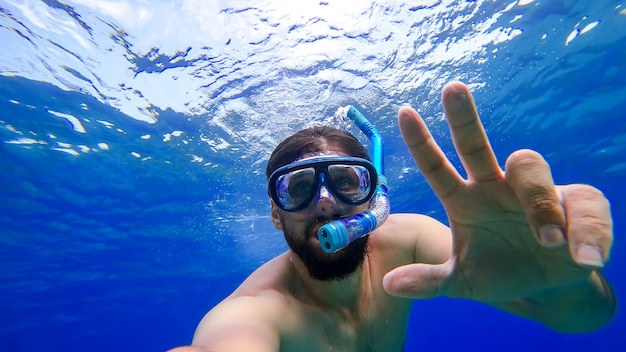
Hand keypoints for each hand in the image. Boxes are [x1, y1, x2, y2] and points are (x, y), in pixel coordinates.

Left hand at [383, 81, 612, 302]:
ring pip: (530, 168)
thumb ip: (430, 281)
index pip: (437, 168)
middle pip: (477, 145)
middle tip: (451, 89)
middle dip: (462, 118)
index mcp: (465, 202)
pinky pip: (584, 206)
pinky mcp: (577, 203)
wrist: (546, 288)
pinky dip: (586, 233)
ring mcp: (535, 191)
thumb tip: (388, 284)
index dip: (421, 142)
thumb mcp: (464, 282)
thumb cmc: (500, 274)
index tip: (403, 111)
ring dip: (539, 203)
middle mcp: (496, 187)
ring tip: (548, 240)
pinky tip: (584, 257)